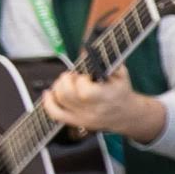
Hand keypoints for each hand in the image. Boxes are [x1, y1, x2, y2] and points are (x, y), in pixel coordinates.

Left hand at [44, 66, 163, 143]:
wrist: (127, 114)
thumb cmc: (121, 92)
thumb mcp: (121, 74)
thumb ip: (106, 62)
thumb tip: (88, 51)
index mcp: (106, 98)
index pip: (84, 91)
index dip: (81, 79)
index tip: (86, 76)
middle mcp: (93, 110)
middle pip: (67, 95)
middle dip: (66, 80)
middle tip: (72, 76)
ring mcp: (83, 117)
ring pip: (60, 101)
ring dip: (58, 87)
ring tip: (66, 82)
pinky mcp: (77, 122)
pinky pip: (55, 114)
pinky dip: (48, 102)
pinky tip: (49, 93)